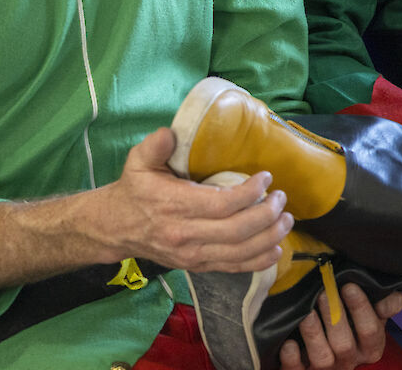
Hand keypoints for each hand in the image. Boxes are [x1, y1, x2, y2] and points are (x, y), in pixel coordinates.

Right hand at [93, 129, 291, 272]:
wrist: (115, 228)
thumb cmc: (134, 191)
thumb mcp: (138, 162)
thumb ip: (155, 146)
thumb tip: (170, 133)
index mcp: (175, 206)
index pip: (222, 204)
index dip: (250, 192)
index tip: (266, 178)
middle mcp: (185, 235)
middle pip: (238, 230)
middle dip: (267, 214)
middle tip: (281, 198)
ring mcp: (192, 255)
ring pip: (240, 252)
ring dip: (270, 237)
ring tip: (286, 220)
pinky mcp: (197, 266)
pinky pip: (233, 267)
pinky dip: (259, 261)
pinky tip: (276, 249)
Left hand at [279, 284, 401, 369]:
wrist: (332, 351)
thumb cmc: (355, 326)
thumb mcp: (375, 316)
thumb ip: (388, 304)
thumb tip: (386, 302)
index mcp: (371, 348)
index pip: (370, 330)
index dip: (360, 308)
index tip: (349, 286)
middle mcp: (350, 361)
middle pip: (344, 344)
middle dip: (334, 317)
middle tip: (324, 293)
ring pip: (322, 358)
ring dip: (314, 334)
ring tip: (306, 312)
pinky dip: (292, 358)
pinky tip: (289, 342)